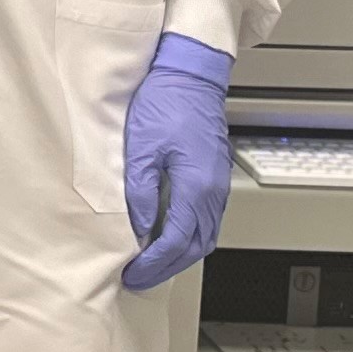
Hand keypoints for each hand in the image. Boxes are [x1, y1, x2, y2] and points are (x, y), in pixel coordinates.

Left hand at [120, 33, 234, 292]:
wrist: (190, 74)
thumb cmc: (165, 102)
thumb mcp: (140, 149)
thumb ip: (140, 193)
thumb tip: (139, 228)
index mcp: (196, 187)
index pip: (177, 242)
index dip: (154, 264)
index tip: (133, 274)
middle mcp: (214, 190)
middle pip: (197, 245)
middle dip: (168, 266)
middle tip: (140, 277)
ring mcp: (219, 183)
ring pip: (206, 234)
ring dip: (181, 253)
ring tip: (152, 262)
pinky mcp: (215, 175)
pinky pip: (207, 218)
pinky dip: (190, 234)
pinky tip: (169, 234)